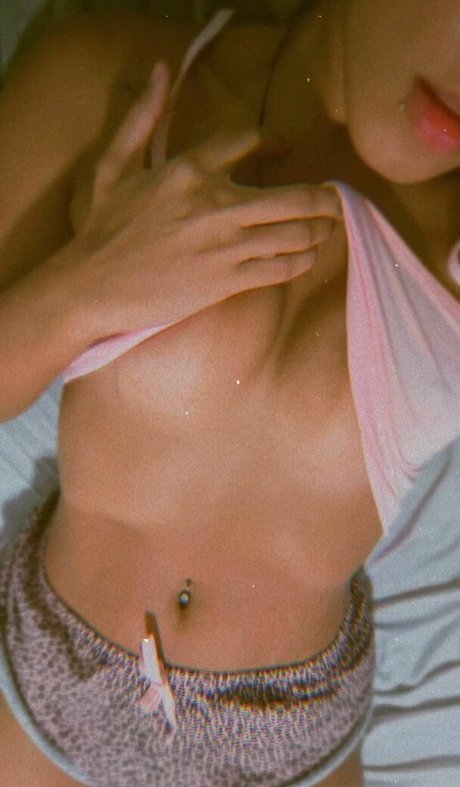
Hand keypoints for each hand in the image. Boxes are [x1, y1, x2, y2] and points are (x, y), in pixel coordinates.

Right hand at [73, 61, 341, 337]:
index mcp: (190, 171)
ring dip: (319, 231)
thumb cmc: (103, 228)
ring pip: (295, 234)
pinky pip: (281, 269)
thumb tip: (160, 70)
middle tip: (334, 200)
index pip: (248, 141)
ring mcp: (225, 246)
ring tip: (326, 228)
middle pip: (295, 198)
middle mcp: (216, 205)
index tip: (283, 146)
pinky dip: (301, 261)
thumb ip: (142, 118)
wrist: (93, 286)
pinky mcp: (227, 282)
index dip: (273, 140)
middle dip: (324, 199)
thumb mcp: (115, 165)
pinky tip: (305, 256)